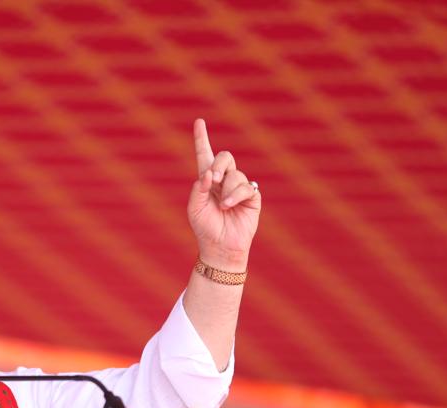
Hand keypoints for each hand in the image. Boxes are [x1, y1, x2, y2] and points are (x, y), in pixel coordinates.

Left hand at [187, 119, 260, 269]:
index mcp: (206, 181)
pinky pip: (246, 186)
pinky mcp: (251, 196)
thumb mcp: (194, 208)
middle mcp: (223, 180)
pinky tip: (229, 206)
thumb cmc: (205, 228)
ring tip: (222, 206)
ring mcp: (238, 187)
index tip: (199, 122)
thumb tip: (208, 174)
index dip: (201, 139)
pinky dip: (235, 195)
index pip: (204, 155)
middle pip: (224, 157)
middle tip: (212, 180)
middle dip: (218, 165)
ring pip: (235, 173)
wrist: (220, 246)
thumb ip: (198, 189)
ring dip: (226, 189)